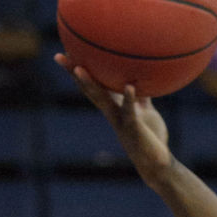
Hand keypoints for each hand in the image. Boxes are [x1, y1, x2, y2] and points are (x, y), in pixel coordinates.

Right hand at [55, 56, 171, 185]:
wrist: (157, 163)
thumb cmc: (151, 137)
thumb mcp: (146, 113)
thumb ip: (141, 98)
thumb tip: (140, 79)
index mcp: (113, 107)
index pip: (92, 86)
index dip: (78, 71)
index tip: (67, 53)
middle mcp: (111, 112)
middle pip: (88, 90)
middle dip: (73, 74)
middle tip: (59, 56)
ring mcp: (120, 120)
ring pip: (101, 100)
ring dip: (90, 84)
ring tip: (80, 67)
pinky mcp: (133, 127)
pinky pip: (130, 112)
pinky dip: (129, 99)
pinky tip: (129, 86)